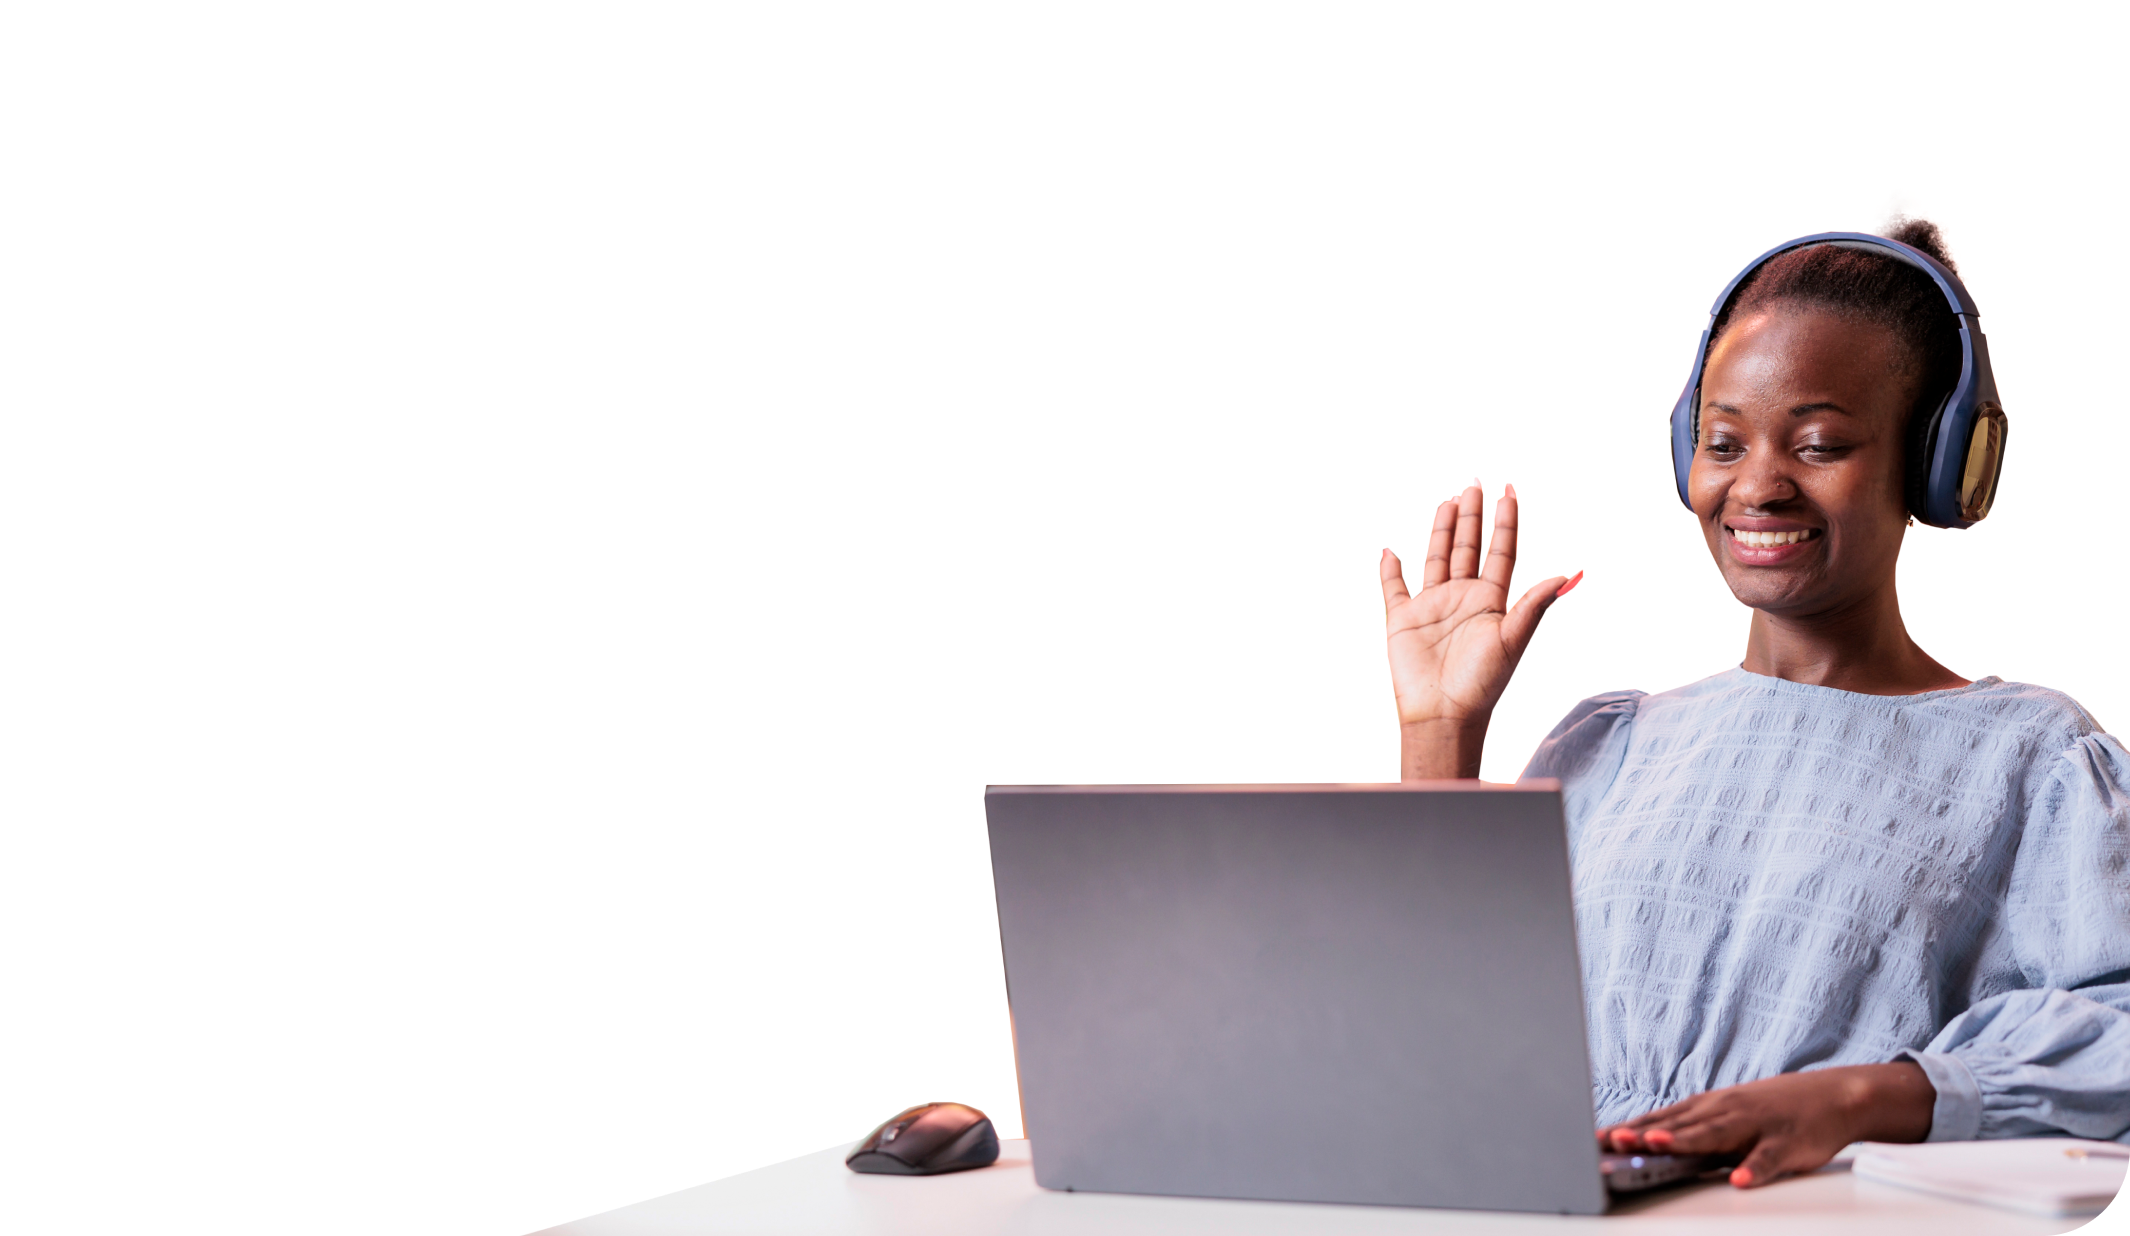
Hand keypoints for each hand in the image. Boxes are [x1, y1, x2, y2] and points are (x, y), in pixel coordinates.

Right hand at [1379, 481, 1578, 776]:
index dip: (1506, 522)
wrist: (1444, 713)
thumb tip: (1568, 574)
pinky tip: (1390, 552)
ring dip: (1442, 532)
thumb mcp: (1513, 640)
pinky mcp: (1403, 620)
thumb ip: (1535, 605)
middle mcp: (1463, 598)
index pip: (1501, 552)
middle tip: (1475, 485)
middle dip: (1473, 517)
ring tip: (1448, 502)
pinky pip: (1395, 589)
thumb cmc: (1483, 683)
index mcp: (1491, 601)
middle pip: (1469, 548)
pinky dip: (1391, 571)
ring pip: (1437, 559)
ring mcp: (1433, 607)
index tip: (1509, 492)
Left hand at [1597, 1063, 1935, 1187]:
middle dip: (1645, 1133)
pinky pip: (1769, 1158)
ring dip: (1685, 1140)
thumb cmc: (1768, 1110)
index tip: (1596, 1140)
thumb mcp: (1724, 1116)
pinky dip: (1755, 1169)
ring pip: (1716, 1134)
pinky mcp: (1787, 1144)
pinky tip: (1741, 1181)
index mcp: (1707, 1108)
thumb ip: (1688, 1130)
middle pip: (1679, 1125)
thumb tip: (1642, 1144)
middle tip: (1614, 1141)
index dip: (1629, 1129)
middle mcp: (1725, 1112)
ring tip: (1658, 1147)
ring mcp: (1756, 1126)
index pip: (1661, 1119)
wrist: (1832, 1095)